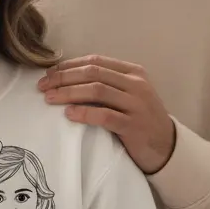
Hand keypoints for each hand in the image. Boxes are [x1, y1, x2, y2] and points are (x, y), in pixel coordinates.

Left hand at [38, 54, 175, 174]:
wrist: (167, 146)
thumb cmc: (140, 119)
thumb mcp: (128, 95)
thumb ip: (107, 85)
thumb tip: (67, 79)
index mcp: (133, 72)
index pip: (96, 61)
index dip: (69, 65)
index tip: (49, 73)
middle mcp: (136, 84)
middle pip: (93, 74)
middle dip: (64, 78)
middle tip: (42, 86)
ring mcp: (137, 104)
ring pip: (96, 91)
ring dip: (69, 93)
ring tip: (49, 98)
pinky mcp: (134, 126)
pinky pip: (105, 116)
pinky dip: (84, 113)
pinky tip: (69, 114)